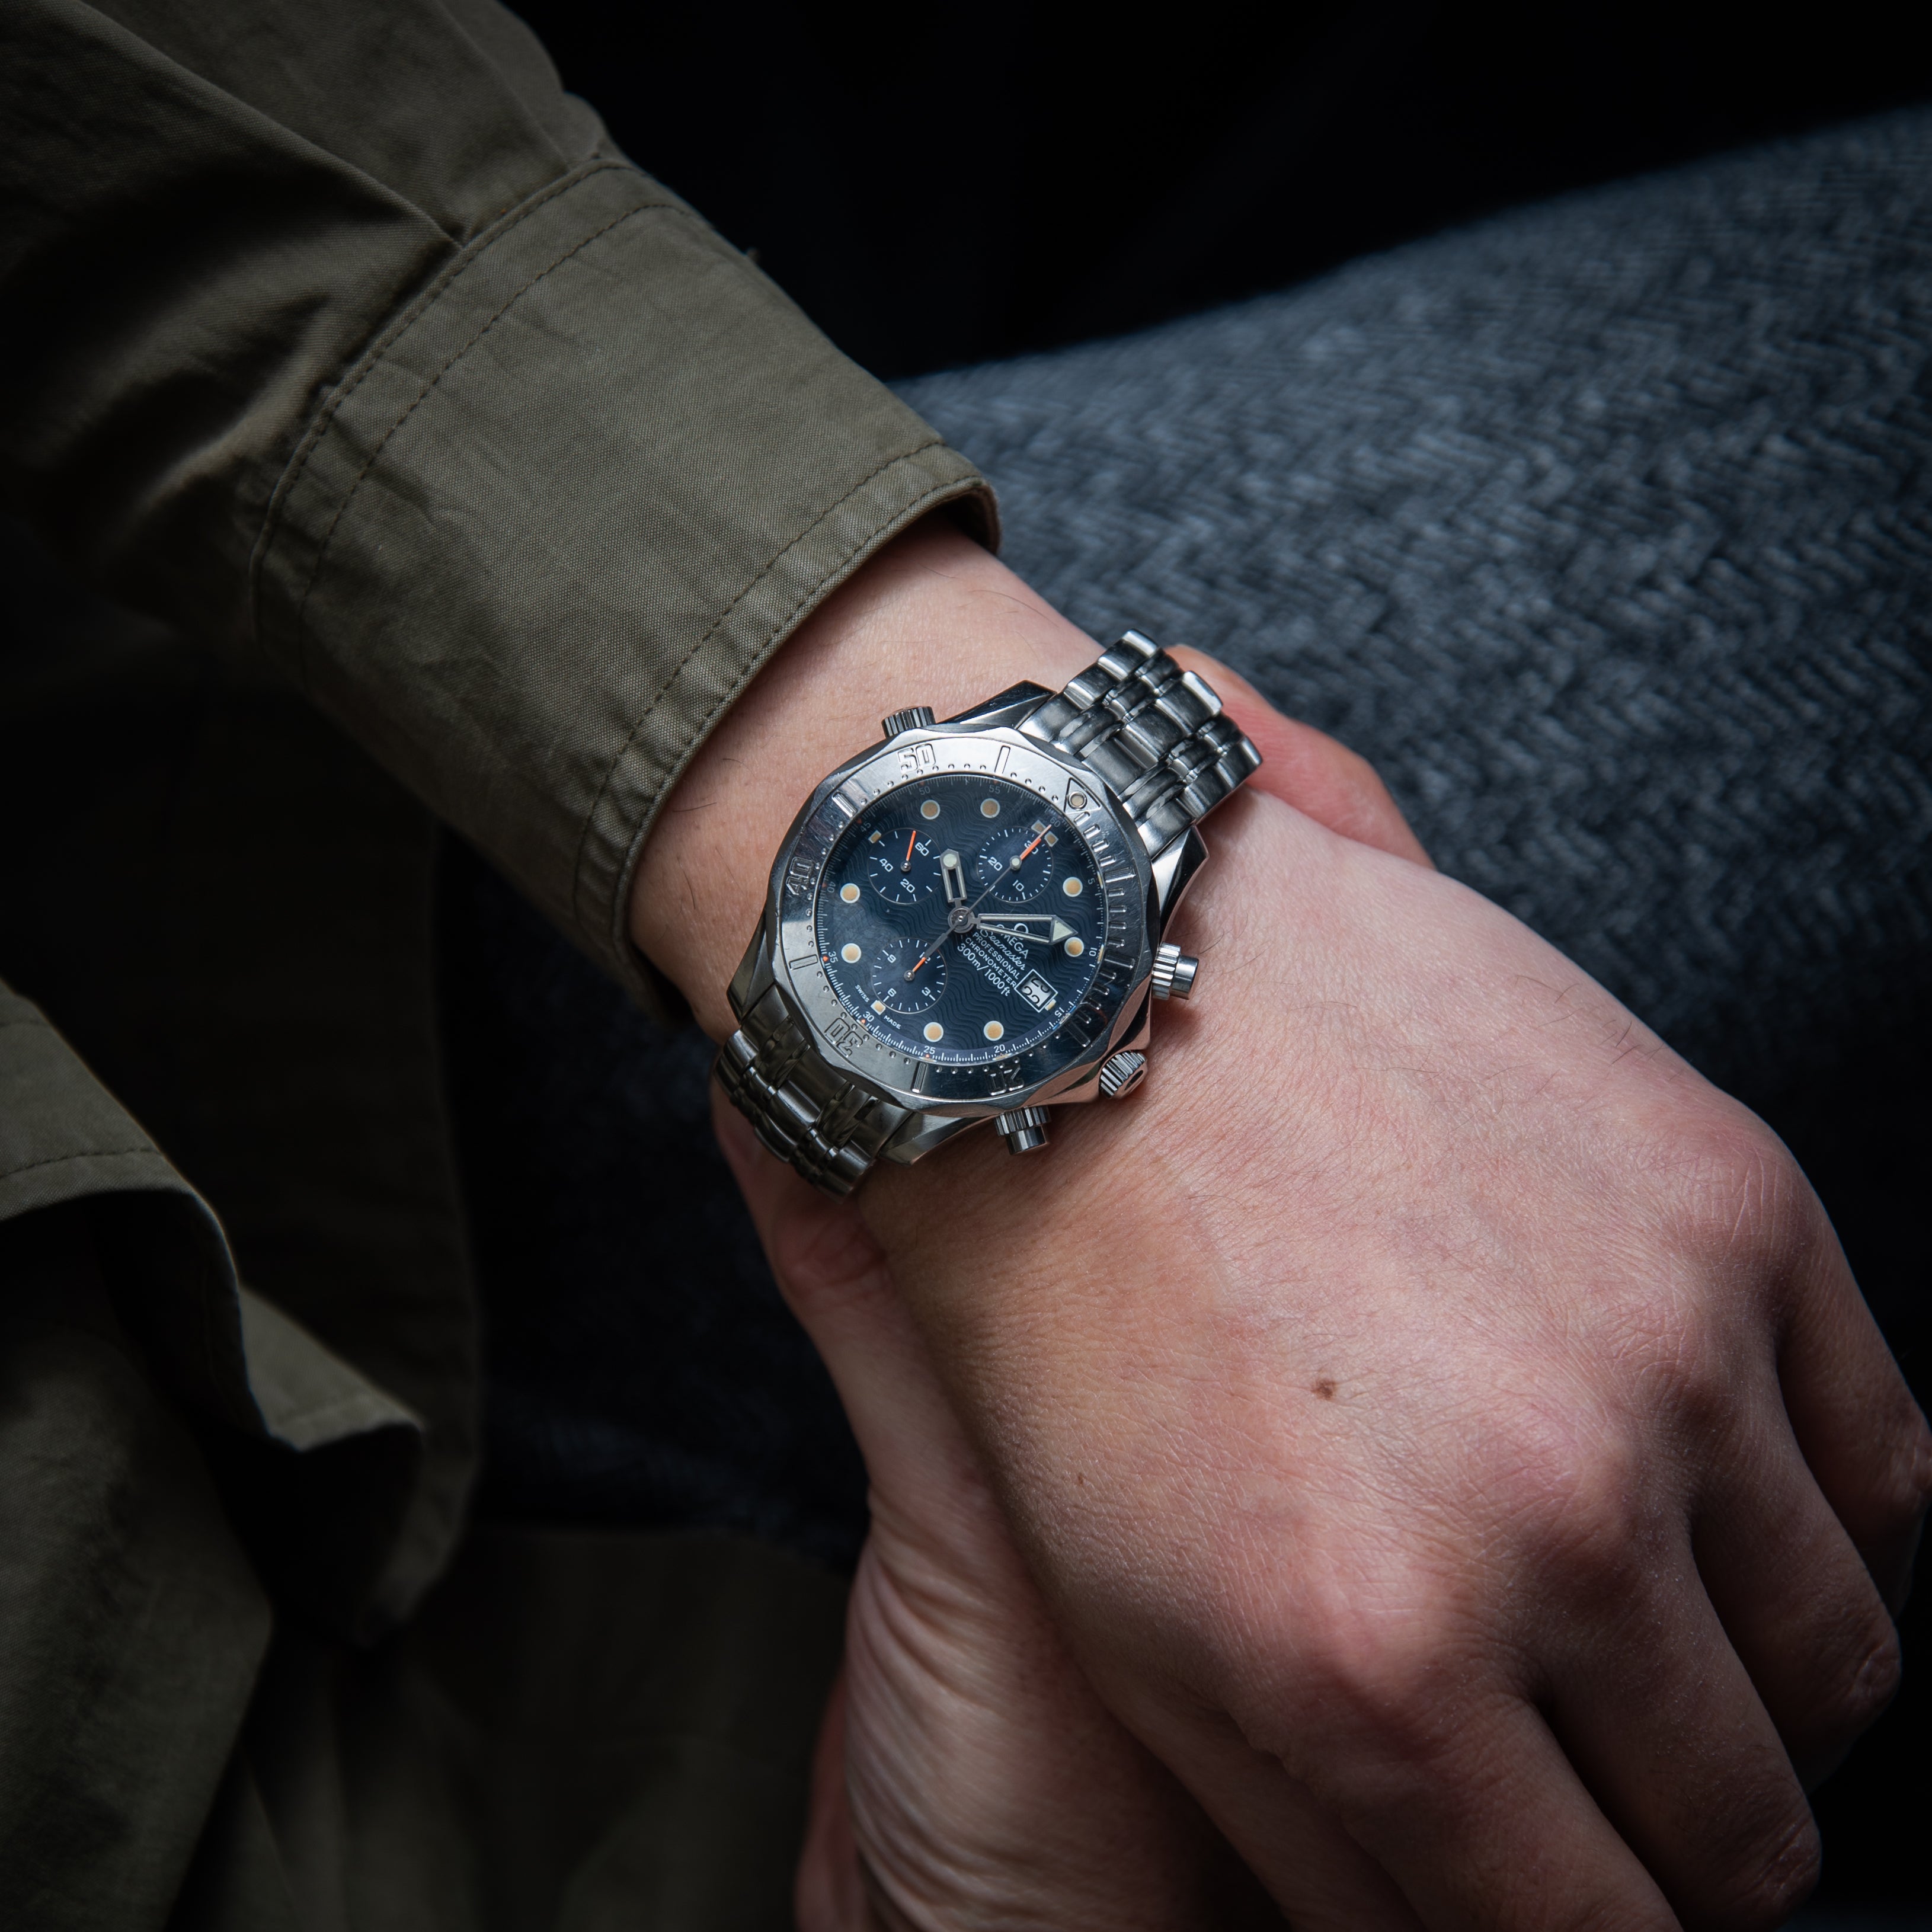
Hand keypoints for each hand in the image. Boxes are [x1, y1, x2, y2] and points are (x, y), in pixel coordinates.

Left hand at [636, 518, 1929, 1928]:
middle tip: (1619, 1764)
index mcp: (1370, 1671)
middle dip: (1685, 1830)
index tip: (1577, 1877)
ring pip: (1834, 1653)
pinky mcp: (1729, 1205)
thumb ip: (1324, 1820)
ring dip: (1766, 1678)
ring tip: (1665, 1620)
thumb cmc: (1077, 1311)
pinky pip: (1886, 1456)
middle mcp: (1546, 1531)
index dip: (1594, 1927)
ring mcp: (1662, 1359)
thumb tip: (1474, 1918)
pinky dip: (1827, 1512)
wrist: (1097, 1013)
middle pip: (1736, 1819)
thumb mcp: (1130, 1624)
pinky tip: (1728, 1489)